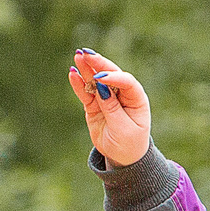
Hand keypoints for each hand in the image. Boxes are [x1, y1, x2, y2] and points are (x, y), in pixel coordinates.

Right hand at [67, 49, 151, 167]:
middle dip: (98, 64)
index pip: (126, 82)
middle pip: (111, 74)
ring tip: (77, 56)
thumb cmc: (129, 144)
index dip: (114, 77)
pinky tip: (73, 73)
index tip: (100, 77)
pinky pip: (86, 92)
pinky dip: (79, 84)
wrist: (122, 157)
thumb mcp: (123, 129)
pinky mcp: (95, 105)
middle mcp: (122, 94)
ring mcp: (107, 98)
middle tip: (86, 53)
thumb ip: (112, 108)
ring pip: (96, 80)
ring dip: (87, 69)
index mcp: (136, 99)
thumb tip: (100, 88)